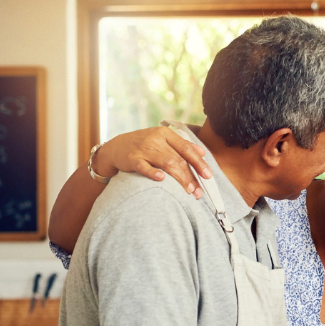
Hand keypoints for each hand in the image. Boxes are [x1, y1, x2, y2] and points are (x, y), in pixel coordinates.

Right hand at [94, 126, 210, 198]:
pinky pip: (144, 166)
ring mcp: (143, 149)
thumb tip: (202, 152)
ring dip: (179, 177)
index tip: (208, 176)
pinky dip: (153, 172)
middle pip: (178, 158)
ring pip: (165, 163)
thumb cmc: (144, 145)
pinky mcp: (132, 159)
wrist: (116, 147)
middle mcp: (155, 139)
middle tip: (199, 191)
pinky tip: (162, 179)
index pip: (186, 148)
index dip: (198, 162)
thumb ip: (182, 145)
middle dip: (191, 176)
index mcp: (166, 134)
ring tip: (188, 190)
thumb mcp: (162, 140)